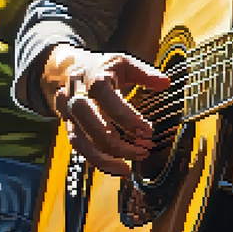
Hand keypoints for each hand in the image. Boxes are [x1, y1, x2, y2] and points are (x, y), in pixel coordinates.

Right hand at [41, 44, 169, 175]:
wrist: (67, 67)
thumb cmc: (103, 68)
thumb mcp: (123, 63)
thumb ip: (144, 72)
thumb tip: (166, 82)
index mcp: (94, 78)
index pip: (109, 101)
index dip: (129, 119)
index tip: (149, 132)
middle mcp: (76, 95)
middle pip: (92, 123)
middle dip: (117, 143)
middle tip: (143, 151)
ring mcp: (67, 112)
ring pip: (81, 140)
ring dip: (105, 158)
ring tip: (129, 168)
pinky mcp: (66, 125)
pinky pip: (78, 147)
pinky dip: (97, 160)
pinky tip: (117, 167)